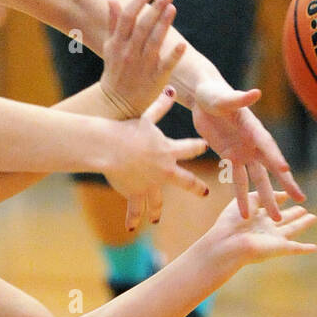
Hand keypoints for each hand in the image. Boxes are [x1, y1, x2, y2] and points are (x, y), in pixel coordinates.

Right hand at [99, 0, 183, 116]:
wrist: (116, 104)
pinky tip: (183, 45)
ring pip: (154, 42)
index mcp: (118, 44)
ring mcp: (143, 67)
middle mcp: (130, 53)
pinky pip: (166, 66)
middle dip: (155, 8)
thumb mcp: (110, 47)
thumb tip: (112, 0)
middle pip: (142, 27)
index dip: (139, 0)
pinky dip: (174, 56)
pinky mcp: (156, 79)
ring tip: (172, 7)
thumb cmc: (115, 71)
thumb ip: (113, 24)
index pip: (128, 17)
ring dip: (163, 25)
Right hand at [102, 88, 208, 232]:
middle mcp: (164, 171)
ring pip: (157, 201)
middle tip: (203, 192)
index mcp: (169, 151)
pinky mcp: (135, 193)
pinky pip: (135, 208)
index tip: (204, 146)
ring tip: (156, 219)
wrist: (112, 148)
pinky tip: (130, 228)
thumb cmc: (128, 130)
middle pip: (185, 181)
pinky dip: (132, 218)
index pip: (190, 148)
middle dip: (195, 187)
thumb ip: (161, 105)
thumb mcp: (146, 117)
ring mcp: (151, 184)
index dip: (197, 146)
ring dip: (157, 210)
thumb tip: (172, 88)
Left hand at [190, 80, 304, 220]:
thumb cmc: (214, 93)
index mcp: (254, 128)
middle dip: (284, 184)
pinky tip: (245, 213)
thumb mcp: (223, 98)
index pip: (267, 146)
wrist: (203, 98)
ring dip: (264, 197)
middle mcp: (253, 143)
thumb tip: (255, 93)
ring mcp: (243, 152)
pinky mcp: (230, 157)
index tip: (286, 171)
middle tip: (300, 201)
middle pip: (270, 167)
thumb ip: (238, 99)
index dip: (275, 157)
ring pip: (256, 179)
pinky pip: (236, 179)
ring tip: (275, 217)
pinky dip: (240, 195)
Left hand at [201, 193, 316, 267]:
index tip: (287, 195)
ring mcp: (273, 238)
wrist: (228, 243)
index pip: (270, 208)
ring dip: (303, 224)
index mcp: (255, 216)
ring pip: (292, 230)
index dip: (279, 201)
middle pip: (283, 219)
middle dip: (293, 214)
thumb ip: (267, 196)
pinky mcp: (279, 248)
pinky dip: (306, 248)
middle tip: (304, 210)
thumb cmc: (232, 221)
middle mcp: (265, 227)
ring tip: (313, 218)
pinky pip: (296, 249)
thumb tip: (284, 194)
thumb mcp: (250, 200)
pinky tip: (315, 248)